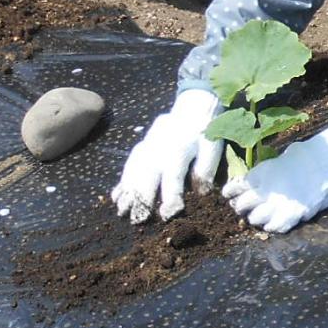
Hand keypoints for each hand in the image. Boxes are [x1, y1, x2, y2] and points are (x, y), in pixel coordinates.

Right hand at [110, 89, 223, 222]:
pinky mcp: (140, 147)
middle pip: (146, 177)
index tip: (167, 215)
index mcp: (178, 151)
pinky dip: (122, 181)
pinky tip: (116, 196)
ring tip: (122, 211)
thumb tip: (202, 194)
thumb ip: (205, 169)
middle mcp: (158, 150)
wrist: (193, 107)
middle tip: (137, 220)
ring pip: (133, 172)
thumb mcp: (211, 147)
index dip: (169, 198)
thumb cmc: (205, 131)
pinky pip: (128, 165)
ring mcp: (146, 148)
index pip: (172, 179)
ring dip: (127, 193)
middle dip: (141, 199)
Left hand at [225, 120, 327, 232]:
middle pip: (243, 204)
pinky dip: (273, 226)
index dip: (231, 192)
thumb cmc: (306, 156)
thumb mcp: (280, 159)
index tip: (229, 194)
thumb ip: (267, 173)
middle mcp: (266, 190)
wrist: (326, 162)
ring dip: (256, 218)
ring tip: (258, 217)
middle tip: (242, 207)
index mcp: (262, 173)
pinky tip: (272, 224)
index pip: (238, 186)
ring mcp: (279, 204)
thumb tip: (257, 181)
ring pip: (256, 218)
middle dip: (241, 206)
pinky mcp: (293, 214)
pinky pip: (277, 226)